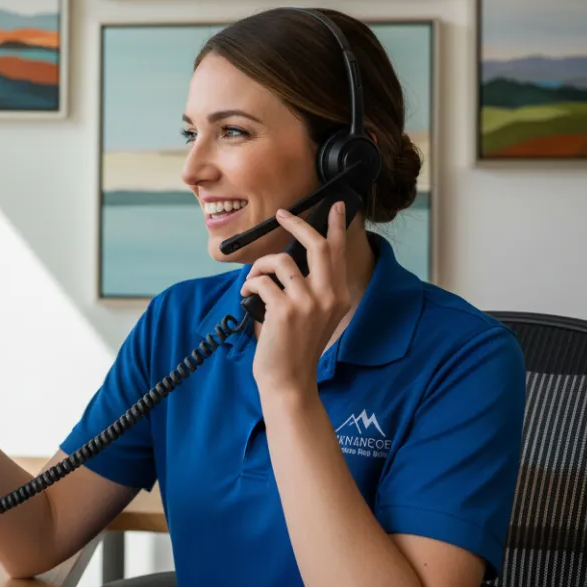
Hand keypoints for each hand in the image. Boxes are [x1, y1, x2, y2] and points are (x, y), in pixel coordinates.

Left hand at [239, 201, 352, 396]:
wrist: (289, 381)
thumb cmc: (296, 348)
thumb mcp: (316, 316)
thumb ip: (312, 288)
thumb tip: (289, 259)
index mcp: (338, 296)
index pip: (338, 252)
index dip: (335, 225)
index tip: (333, 205)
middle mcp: (328, 297)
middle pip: (317, 245)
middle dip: (297, 225)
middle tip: (282, 215)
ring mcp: (308, 303)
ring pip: (281, 261)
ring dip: (261, 266)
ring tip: (254, 279)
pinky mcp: (284, 310)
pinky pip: (261, 281)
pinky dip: (249, 284)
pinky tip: (247, 295)